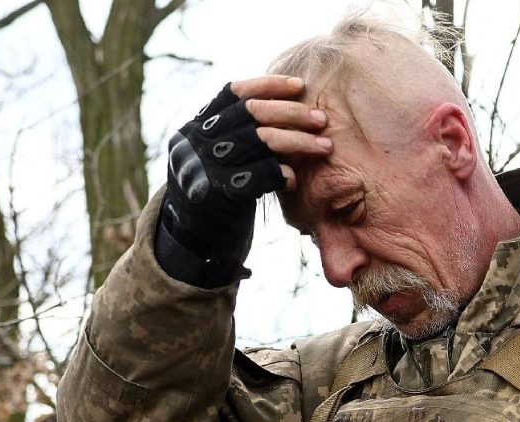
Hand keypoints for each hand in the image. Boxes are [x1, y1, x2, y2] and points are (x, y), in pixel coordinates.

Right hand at [167, 76, 328, 206]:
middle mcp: (198, 139)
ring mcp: (206, 164)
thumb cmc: (217, 190)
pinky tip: (296, 178)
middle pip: (253, 114)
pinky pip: (260, 176)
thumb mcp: (219, 155)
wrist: (193, 237)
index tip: (300, 85)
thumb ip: (239, 131)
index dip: (268, 85)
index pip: (234, 92)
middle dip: (293, 113)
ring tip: (326, 146)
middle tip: (323, 118)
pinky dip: (282, 173)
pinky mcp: (218, 193)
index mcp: (197, 124)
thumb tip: (282, 102)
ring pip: (261, 141)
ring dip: (299, 142)